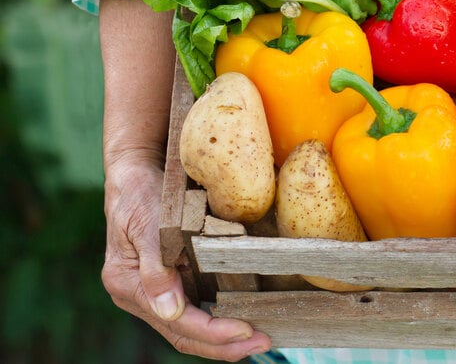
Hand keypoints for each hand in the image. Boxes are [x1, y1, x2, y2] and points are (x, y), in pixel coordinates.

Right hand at [102, 154, 271, 360]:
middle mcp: (140, 295)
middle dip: (224, 345)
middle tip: (264, 342)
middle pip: (184, 334)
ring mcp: (155, 292)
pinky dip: (219, 319)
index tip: (245, 330)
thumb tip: (169, 311)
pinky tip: (245, 319)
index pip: (175, 322)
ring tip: (261, 339)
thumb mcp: (147, 222)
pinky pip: (196, 309)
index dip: (212, 330)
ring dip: (224, 338)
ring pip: (191, 329)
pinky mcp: (172, 282)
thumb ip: (155, 267)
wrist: (135, 173)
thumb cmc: (140, 192)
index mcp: (128, 285)